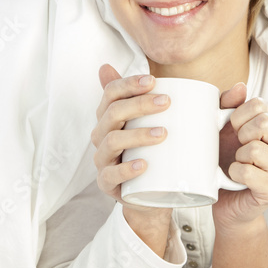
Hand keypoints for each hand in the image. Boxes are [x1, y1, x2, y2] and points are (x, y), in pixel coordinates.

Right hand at [90, 64, 169, 215]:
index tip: (153, 80)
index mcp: (109, 117)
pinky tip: (144, 164)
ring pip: (112, 141)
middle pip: (113, 113)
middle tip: (166, 102)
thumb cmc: (150, 152)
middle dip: (139, 104)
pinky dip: (127, 169)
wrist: (151, 194)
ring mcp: (103, 160)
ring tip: (162, 133)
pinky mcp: (107, 183)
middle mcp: (101, 135)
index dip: (128, 84)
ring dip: (137, 134)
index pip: (111, 93)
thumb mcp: (153, 124)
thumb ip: (154, 100)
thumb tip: (156, 73)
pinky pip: (111, 175)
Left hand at [212, 83, 267, 228]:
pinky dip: (235, 173)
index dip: (236, 116)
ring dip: (237, 157)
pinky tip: (237, 178)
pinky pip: (249, 172)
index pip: (259, 105)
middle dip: (240, 134)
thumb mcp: (223, 127)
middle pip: (264, 123)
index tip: (232, 130)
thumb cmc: (226, 160)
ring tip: (239, 164)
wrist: (226, 200)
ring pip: (256, 149)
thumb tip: (241, 86)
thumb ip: (229, 103)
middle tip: (236, 147)